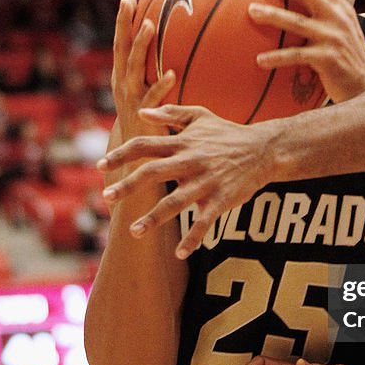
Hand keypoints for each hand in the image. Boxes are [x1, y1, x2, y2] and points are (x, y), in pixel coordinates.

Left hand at [99, 104, 274, 256]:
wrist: (264, 150)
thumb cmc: (228, 133)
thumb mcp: (201, 116)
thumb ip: (171, 113)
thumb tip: (141, 111)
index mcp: (183, 142)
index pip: (146, 145)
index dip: (122, 154)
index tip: (100, 165)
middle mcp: (191, 161)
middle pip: (154, 172)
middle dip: (129, 185)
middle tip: (107, 197)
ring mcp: (206, 182)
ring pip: (176, 201)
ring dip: (154, 217)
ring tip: (134, 232)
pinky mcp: (222, 199)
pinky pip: (205, 222)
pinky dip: (193, 238)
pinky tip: (179, 253)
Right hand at [111, 0, 175, 144]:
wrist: (135, 154)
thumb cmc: (144, 118)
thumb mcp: (141, 93)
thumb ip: (150, 74)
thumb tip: (169, 52)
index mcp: (121, 76)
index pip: (120, 43)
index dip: (122, 22)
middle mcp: (123, 83)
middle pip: (121, 48)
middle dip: (123, 24)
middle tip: (128, 1)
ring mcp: (132, 98)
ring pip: (134, 67)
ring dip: (141, 46)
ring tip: (150, 26)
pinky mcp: (145, 114)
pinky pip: (154, 97)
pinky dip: (162, 85)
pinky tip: (172, 73)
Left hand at [249, 0, 364, 101]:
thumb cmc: (348, 64)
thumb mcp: (343, 35)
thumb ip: (327, 20)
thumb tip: (298, 12)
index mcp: (342, 10)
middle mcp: (339, 19)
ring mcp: (334, 38)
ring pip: (297, 21)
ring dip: (271, 15)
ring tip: (250, 11)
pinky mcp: (328, 59)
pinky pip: (296, 55)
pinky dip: (276, 57)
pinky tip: (259, 60)